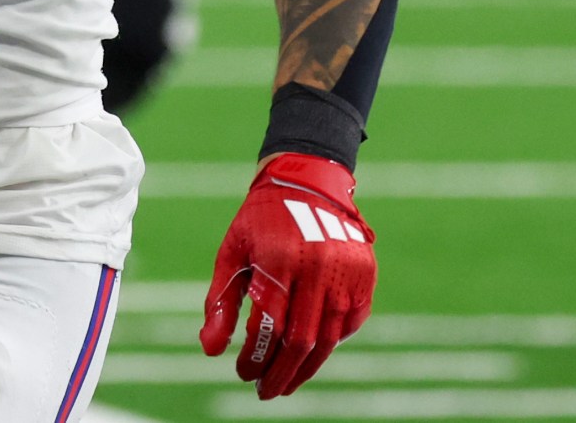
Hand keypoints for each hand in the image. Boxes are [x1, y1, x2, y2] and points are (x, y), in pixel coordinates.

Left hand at [200, 153, 376, 398]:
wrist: (307, 182)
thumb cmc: (261, 221)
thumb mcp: (232, 253)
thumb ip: (220, 302)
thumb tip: (210, 351)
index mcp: (279, 259)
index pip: (268, 326)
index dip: (255, 358)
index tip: (243, 374)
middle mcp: (317, 266)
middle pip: (300, 341)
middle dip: (280, 373)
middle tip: (265, 392)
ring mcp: (346, 272)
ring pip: (328, 338)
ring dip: (306, 368)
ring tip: (286, 384)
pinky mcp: (365, 275)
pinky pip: (349, 323)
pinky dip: (330, 343)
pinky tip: (311, 353)